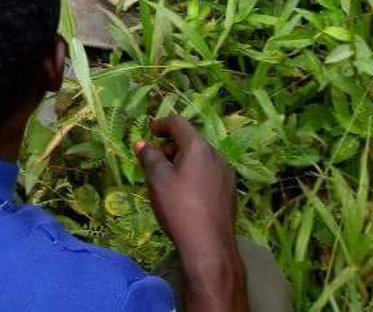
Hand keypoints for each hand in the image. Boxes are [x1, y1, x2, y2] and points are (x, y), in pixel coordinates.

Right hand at [136, 116, 245, 311]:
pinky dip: (195, 175)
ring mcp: (226, 174)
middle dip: (170, 147)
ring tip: (168, 181)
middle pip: (190, 141)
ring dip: (183, 162)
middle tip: (155, 162)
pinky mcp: (229, 192)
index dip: (161, 124)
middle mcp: (216, 155)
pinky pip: (208, 173)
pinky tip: (186, 195)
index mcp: (198, 147)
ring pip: (200, 158)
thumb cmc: (179, 208)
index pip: (178, 124)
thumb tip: (143, 143)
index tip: (150, 131)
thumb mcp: (157, 180)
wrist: (210, 247)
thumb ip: (149, 156)